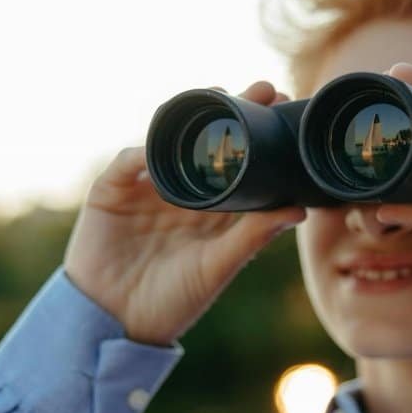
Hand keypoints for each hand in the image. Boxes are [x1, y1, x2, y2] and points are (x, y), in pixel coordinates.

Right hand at [63, 81, 306, 345]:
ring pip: (167, 140)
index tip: (285, 109)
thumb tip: (299, 209)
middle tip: (262, 89)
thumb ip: (253, 237)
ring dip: (189, 116)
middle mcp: (180, 191)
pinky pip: (127, 162)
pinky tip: (160, 144)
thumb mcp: (218, 268)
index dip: (260, 134)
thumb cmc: (172, 301)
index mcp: (212, 209)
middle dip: (232, 112)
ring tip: (216, 95)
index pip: (239, 161)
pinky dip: (142, 151)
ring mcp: (145, 187)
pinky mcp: (112, 191)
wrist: (115, 323)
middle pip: (206, 141)